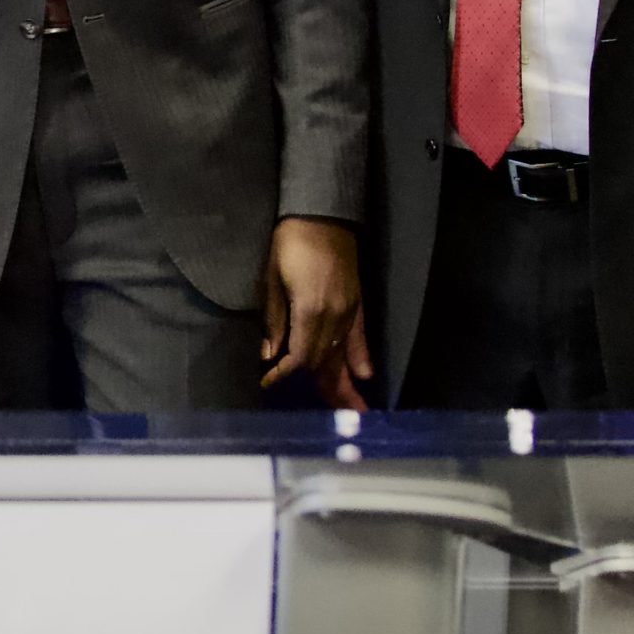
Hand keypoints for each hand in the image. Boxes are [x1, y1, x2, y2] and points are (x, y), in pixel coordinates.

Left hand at [258, 217, 365, 404]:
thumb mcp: (273, 280)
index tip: (269, 382)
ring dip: (344, 382)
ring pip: (344, 355)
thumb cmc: (291, 243)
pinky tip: (364, 376)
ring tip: (351, 409)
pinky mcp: (357, 303)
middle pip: (327, 363)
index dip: (285, 373)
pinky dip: (361, 357)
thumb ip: (274, 320)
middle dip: (325, 391)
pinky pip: (360, 337)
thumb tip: (269, 354)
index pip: (300, 357)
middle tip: (330, 419)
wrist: (323, 214)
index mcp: (310, 312)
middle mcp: (334, 317)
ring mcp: (349, 311)